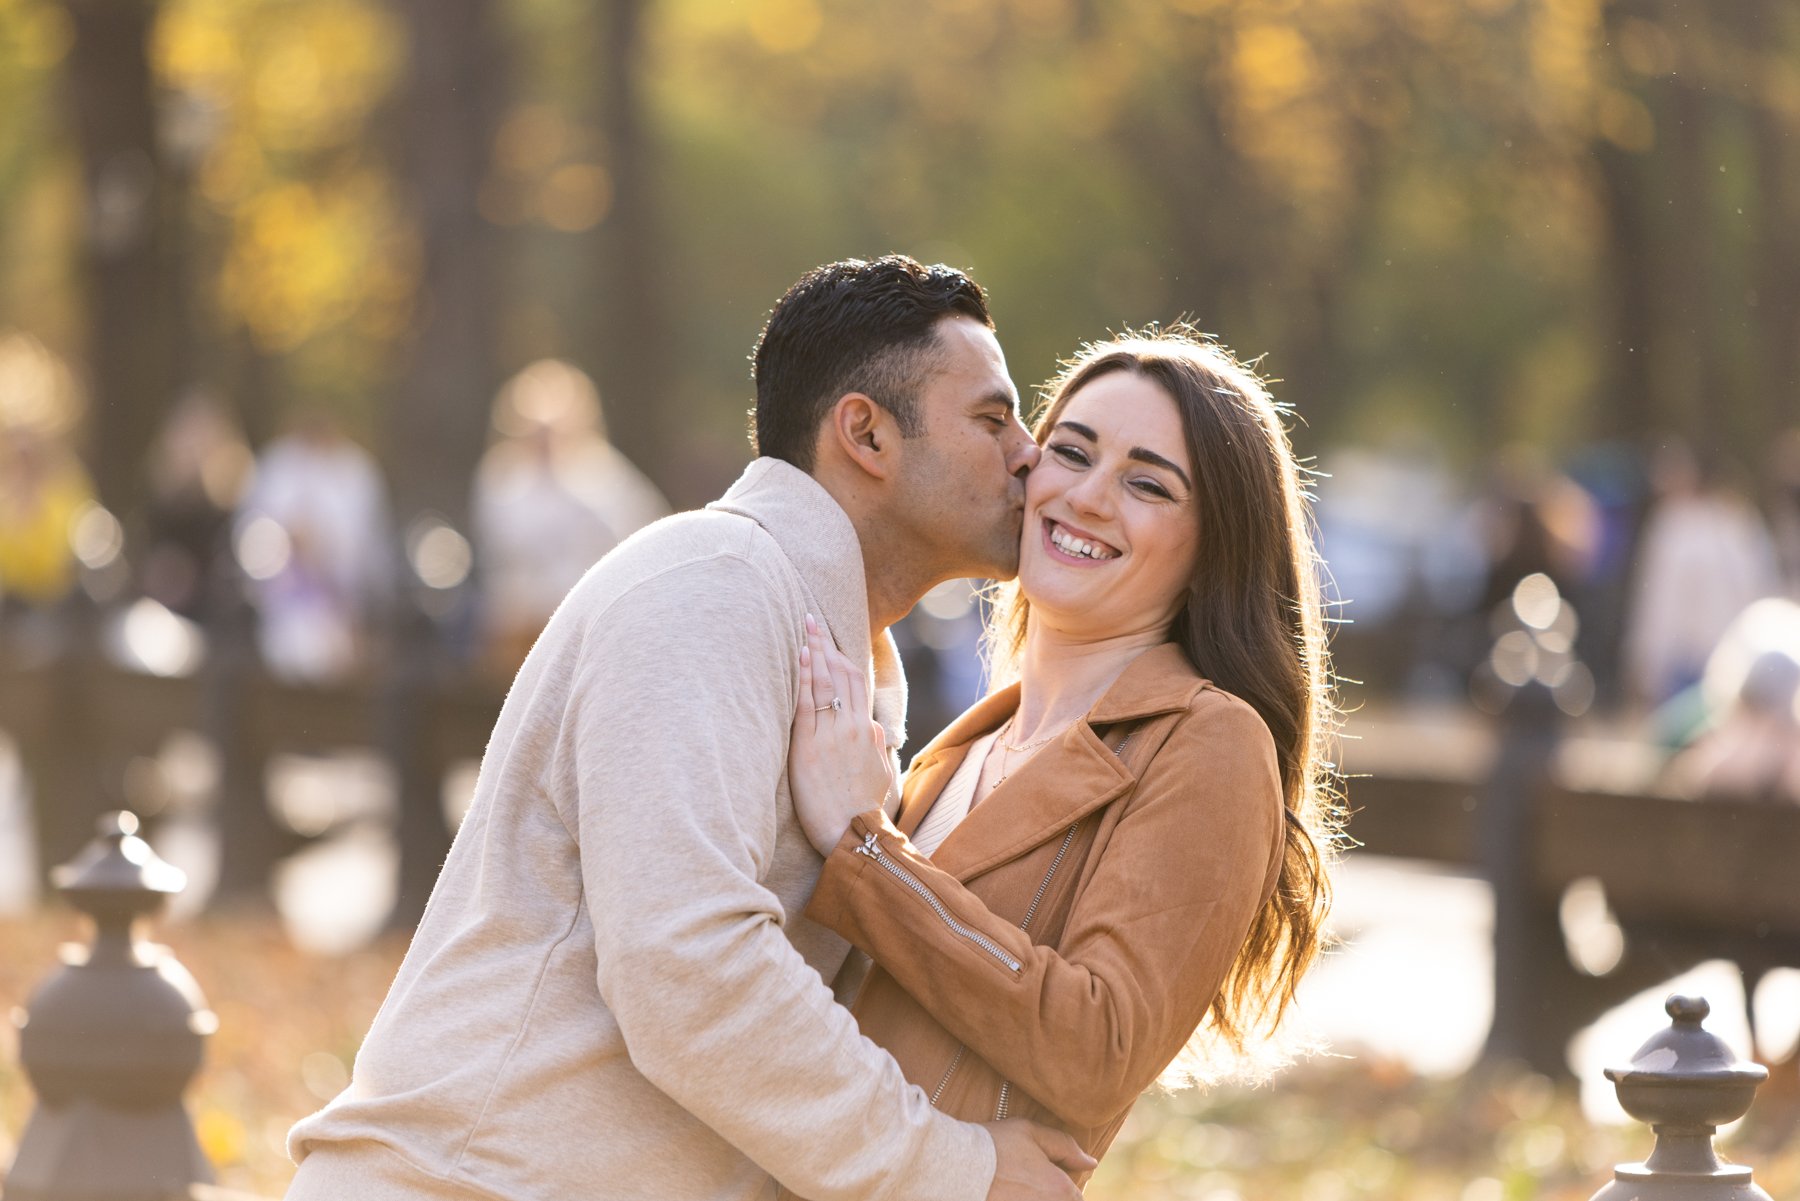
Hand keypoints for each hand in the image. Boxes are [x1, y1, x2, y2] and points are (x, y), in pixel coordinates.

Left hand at [788, 615, 895, 855]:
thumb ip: (876, 749)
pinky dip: (804, 677)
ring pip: (824, 682)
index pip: (857, 682)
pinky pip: (807, 704)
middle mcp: (852, 726)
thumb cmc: (863, 810)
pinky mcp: (809, 747)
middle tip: (811, 618)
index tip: (829, 640)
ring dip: (814, 651)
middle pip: (841, 673)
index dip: (842, 656)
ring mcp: (831, 735)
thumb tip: (874, 731)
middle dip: (825, 643)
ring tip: (804, 626)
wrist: (853, 834)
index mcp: (867, 731)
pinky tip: (800, 656)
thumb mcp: (879, 775)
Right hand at [984, 1119, 1095, 1199]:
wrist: (956, 1167)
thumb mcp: (1031, 1133)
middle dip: (1048, 1193)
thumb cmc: (995, 1146)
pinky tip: (1003, 1194)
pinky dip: (1016, 1200)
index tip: (1040, 1174)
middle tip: (1024, 1180)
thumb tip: (1091, 1162)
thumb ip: (1066, 1146)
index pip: (1076, 1196)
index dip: (1060, 1183)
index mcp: (1061, 1189)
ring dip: (1033, 1197)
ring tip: (1013, 1187)